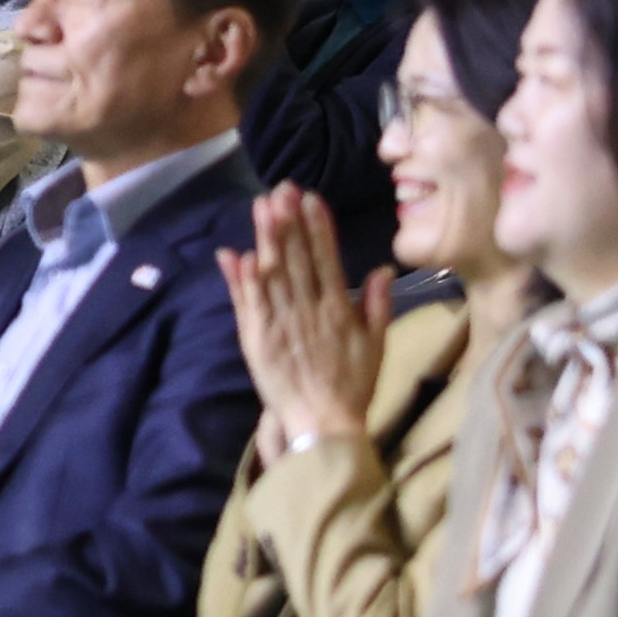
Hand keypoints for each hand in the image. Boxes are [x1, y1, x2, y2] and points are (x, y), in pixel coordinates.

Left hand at [221, 184, 384, 457]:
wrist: (323, 426)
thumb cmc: (352, 386)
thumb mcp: (376, 346)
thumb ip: (377, 305)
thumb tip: (380, 268)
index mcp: (338, 311)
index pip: (328, 259)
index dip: (318, 227)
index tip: (311, 198)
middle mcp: (309, 312)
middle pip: (297, 260)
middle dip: (289, 222)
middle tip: (281, 189)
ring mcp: (281, 325)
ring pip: (272, 275)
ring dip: (265, 240)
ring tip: (260, 208)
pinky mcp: (257, 340)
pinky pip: (249, 305)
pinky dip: (242, 280)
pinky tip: (236, 254)